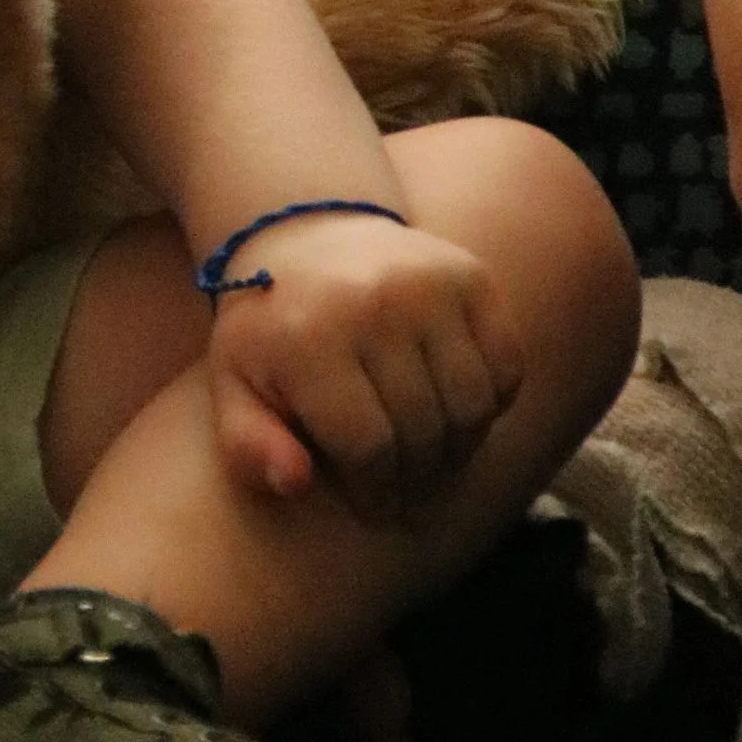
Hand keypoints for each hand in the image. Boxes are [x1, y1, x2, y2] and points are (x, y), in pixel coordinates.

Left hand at [205, 210, 525, 524]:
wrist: (307, 234)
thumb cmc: (272, 329)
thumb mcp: (235, 385)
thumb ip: (250, 444)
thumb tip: (294, 483)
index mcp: (309, 337)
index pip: (368, 447)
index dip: (376, 492)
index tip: (375, 506)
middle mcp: (373, 303)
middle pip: (423, 432)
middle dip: (417, 479)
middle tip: (408, 491)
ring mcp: (428, 284)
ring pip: (471, 407)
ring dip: (458, 450)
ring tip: (433, 461)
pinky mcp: (470, 276)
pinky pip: (507, 368)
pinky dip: (492, 405)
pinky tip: (456, 413)